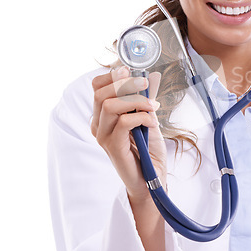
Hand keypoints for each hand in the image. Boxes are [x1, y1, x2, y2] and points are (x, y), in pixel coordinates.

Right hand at [91, 66, 165, 204]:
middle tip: (146, 83)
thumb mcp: (147, 117)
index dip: (113, 76)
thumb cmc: (148, 149)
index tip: (132, 72)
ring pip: (110, 105)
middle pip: (100, 93)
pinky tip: (151, 121)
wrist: (151, 178)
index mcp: (103, 115)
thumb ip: (144, 98)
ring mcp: (103, 136)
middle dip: (125, 83)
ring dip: (136, 100)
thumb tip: (149, 75)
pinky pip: (124, 122)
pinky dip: (141, 116)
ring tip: (153, 106)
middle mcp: (98, 125)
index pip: (97, 87)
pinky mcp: (113, 147)